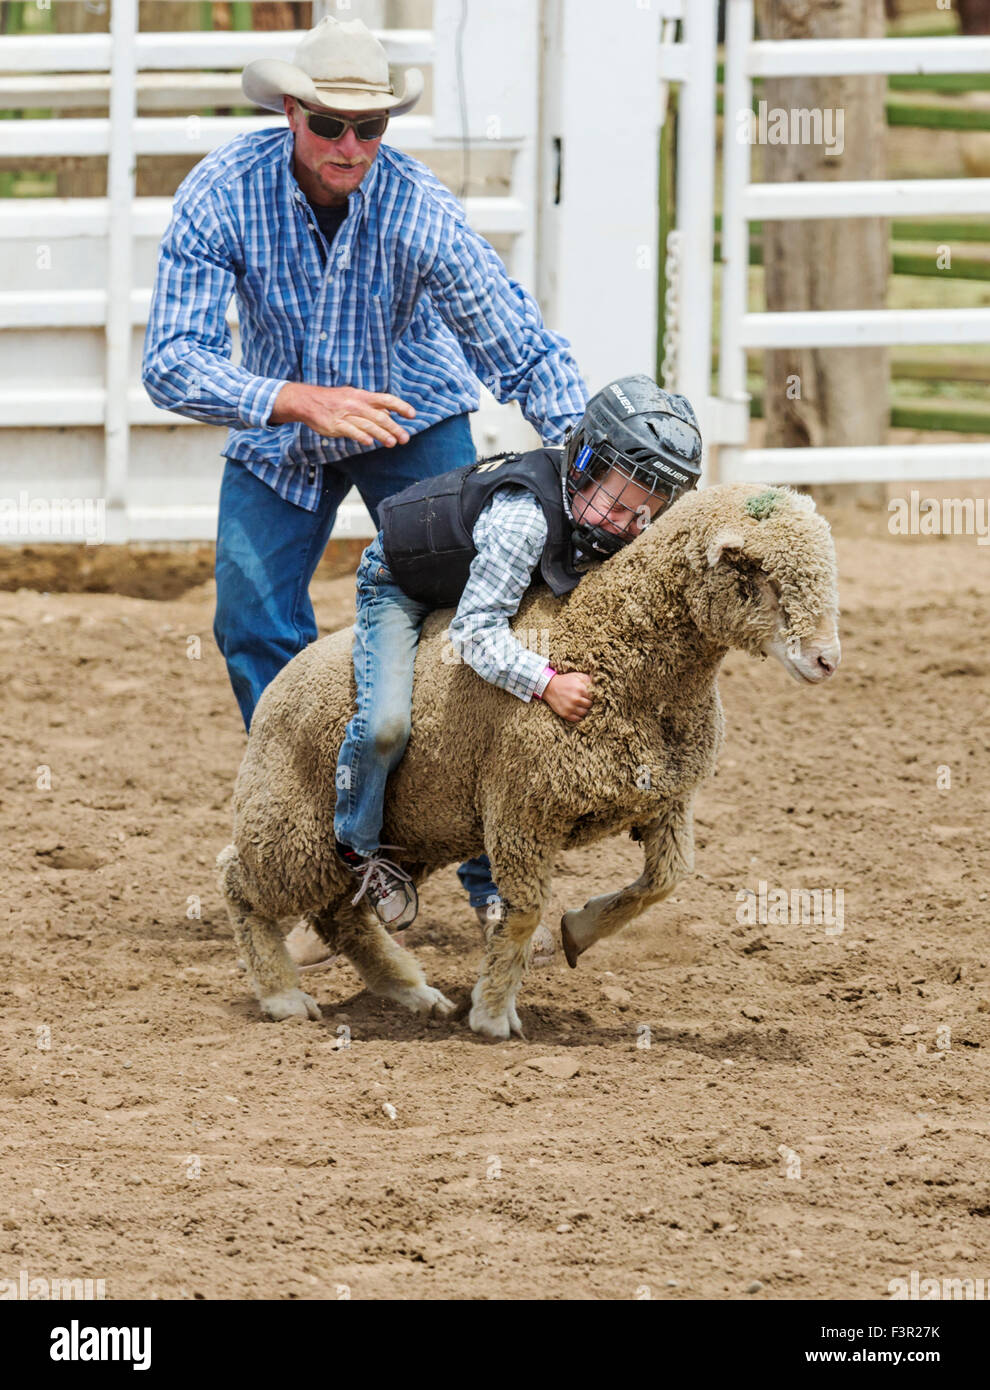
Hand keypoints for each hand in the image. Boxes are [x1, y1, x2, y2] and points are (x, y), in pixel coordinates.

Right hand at [269, 382, 415, 446]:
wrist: (308, 401)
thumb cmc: (334, 401)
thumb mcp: (354, 398)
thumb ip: (371, 407)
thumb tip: (389, 416)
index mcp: (363, 396)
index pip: (386, 399)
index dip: (401, 406)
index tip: (412, 415)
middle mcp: (356, 404)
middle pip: (380, 416)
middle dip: (394, 427)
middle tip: (405, 438)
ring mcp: (346, 414)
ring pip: (367, 424)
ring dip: (381, 434)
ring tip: (392, 443)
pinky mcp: (335, 425)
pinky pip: (350, 431)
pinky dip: (360, 436)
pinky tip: (369, 442)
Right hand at [542, 672, 592, 721]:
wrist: (549, 687)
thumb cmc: (565, 681)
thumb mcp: (577, 676)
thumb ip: (588, 679)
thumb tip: (597, 685)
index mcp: (580, 689)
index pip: (593, 696)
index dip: (591, 696)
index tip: (588, 695)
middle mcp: (576, 699)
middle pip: (589, 705)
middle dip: (588, 703)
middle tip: (584, 700)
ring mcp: (570, 707)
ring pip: (584, 713)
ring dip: (584, 710)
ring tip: (580, 706)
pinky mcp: (565, 714)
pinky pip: (577, 719)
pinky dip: (578, 716)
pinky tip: (576, 711)